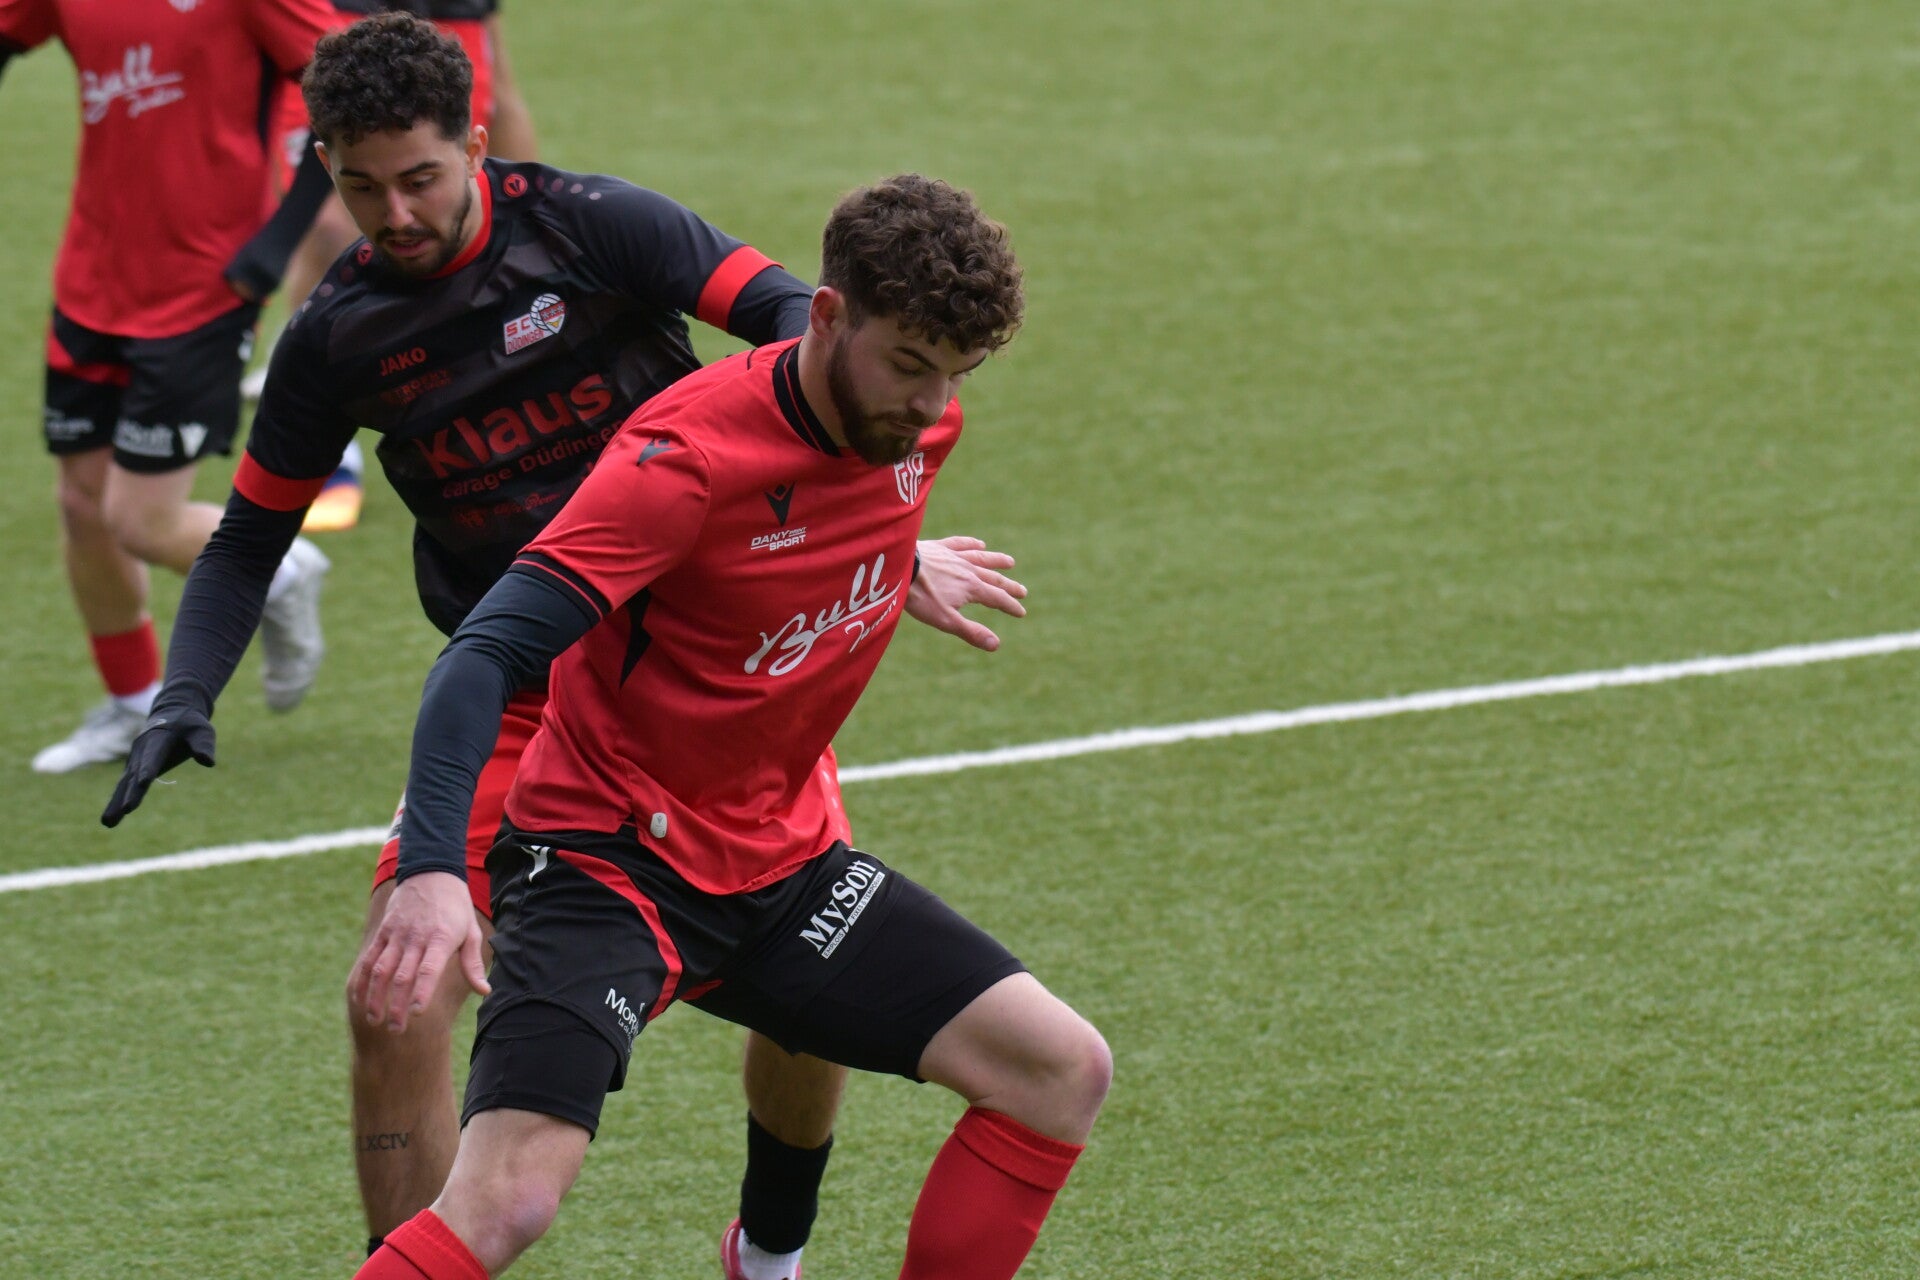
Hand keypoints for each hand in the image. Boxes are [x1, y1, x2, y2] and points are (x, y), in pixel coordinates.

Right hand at [100, 708, 217, 826]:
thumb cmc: (190, 724)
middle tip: (126, 809)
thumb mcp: (202, 730)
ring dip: (116, 802)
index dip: (148, 768)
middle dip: (131, 792)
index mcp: (158, 739)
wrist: (173, 713)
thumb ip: (203, 745)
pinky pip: (124, 787)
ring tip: (108, 823)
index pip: (153, 755)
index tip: (143, 783)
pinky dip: (116, 802)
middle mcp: (142, 750)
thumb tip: (208, 762)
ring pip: (125, 783)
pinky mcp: (134, 768)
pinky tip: (110, 821)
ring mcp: (135, 760)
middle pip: (135, 774)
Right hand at [348, 871, 489, 1032]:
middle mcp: (417, 937)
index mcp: (441, 938)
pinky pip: (370, 958)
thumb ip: (473, 963)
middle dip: (397, 1005)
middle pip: (403, 975)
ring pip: (382, 970)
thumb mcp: (471, 931)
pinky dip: (363, 979)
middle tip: (396, 1030)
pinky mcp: (384, 931)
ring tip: (375, 1020)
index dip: (422, 992)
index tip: (416, 1014)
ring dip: (376, 997)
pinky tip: (359, 999)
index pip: (429, 970)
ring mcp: (397, 934)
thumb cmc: (456, 907)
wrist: (431, 872)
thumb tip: (485, 991)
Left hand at [906, 535, 1028, 651]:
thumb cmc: (921, 596)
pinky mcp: (940, 547)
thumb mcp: (946, 620)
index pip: (997, 599)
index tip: (1021, 612)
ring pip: (981, 558)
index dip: (1010, 606)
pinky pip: (960, 544)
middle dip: (1009, 587)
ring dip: (996, 561)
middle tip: (1023, 591)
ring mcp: (954, 556)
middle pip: (993, 578)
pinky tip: (979, 544)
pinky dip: (972, 544)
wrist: (899, 567)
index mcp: (972, 588)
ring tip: (1009, 562)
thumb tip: (996, 645)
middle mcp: (968, 570)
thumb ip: (971, 631)